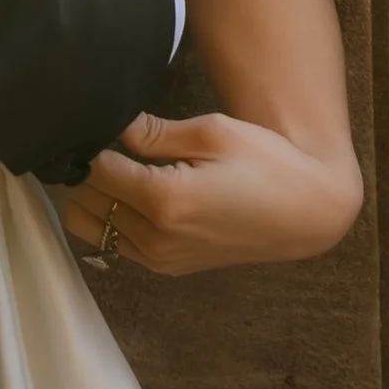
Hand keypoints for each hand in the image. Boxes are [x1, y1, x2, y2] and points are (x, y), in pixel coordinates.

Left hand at [57, 110, 363, 275]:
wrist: (306, 212)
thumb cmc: (267, 163)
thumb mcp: (212, 132)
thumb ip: (153, 131)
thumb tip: (110, 120)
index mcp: (166, 200)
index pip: (94, 169)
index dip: (87, 141)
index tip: (89, 121)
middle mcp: (157, 237)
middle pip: (84, 201)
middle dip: (82, 169)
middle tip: (97, 140)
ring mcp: (161, 258)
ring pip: (91, 227)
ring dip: (90, 196)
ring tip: (112, 165)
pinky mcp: (168, 267)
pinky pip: (114, 243)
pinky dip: (109, 218)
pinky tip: (130, 191)